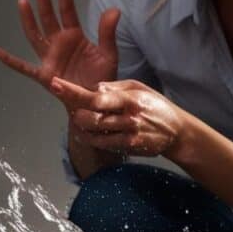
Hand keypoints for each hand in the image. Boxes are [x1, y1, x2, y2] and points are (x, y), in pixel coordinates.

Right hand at [0, 0, 120, 107]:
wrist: (95, 102)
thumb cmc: (101, 77)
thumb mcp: (108, 54)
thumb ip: (107, 33)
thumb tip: (114, 9)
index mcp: (74, 37)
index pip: (68, 12)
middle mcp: (59, 44)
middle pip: (48, 18)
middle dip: (45, 0)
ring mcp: (49, 58)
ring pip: (35, 35)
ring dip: (29, 19)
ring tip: (23, 0)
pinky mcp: (43, 75)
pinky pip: (23, 67)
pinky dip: (10, 60)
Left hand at [51, 77, 187, 158]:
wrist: (177, 132)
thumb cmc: (154, 105)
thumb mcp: (138, 87)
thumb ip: (114, 87)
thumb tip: (93, 88)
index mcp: (129, 98)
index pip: (96, 96)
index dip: (73, 91)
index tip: (54, 84)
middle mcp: (129, 117)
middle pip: (92, 116)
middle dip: (77, 112)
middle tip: (74, 109)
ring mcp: (129, 134)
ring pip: (94, 132)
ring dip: (82, 126)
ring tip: (81, 120)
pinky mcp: (129, 147)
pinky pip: (102, 143)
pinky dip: (91, 138)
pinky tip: (88, 132)